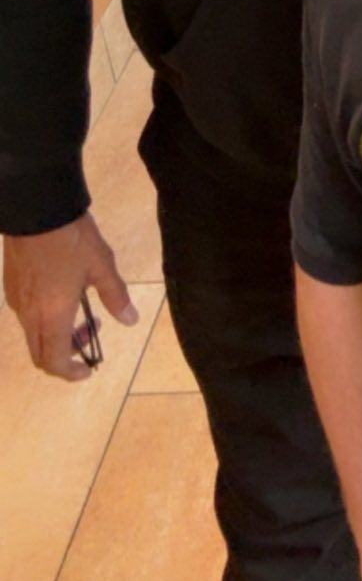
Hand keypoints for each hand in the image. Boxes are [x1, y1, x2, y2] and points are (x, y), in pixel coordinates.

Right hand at [3, 212, 137, 380]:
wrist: (36, 207)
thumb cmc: (72, 238)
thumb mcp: (101, 265)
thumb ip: (116, 296)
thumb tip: (130, 321)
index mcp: (52, 316)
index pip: (55, 362)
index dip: (71, 373)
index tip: (88, 369)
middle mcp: (29, 315)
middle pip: (40, 354)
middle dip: (65, 355)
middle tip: (90, 332)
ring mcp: (16, 300)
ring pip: (32, 334)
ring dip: (55, 335)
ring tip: (80, 307)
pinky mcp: (11, 285)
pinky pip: (25, 315)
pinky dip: (43, 319)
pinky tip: (60, 293)